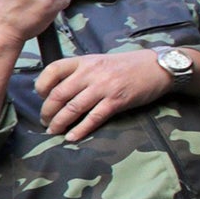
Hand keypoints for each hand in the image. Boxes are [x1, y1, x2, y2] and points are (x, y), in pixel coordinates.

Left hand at [34, 50, 171, 140]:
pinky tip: (72, 137)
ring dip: (59, 123)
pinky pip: (93, 118)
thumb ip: (78, 73)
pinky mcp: (117, 101)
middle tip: (45, 121)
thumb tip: (55, 91)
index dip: (42, 86)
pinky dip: (80, 130)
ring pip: (73, 108)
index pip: (53, 70)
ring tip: (53, 131)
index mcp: (84, 61)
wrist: (158, 67)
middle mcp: (91, 72)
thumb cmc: (126, 66)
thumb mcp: (99, 61)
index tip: (41, 97)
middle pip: (59, 94)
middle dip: (47, 111)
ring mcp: (104, 87)